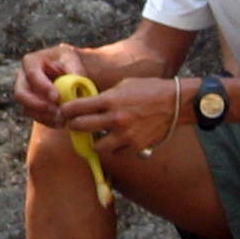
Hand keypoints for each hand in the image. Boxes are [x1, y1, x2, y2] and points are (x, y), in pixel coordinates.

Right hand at [14, 44, 91, 123]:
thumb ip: (73, 70)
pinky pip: (35, 117)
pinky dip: (48, 121)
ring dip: (44, 116)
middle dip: (37, 105)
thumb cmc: (68, 61)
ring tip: (62, 120)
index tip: (57, 97)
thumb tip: (75, 82)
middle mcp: (23, 78)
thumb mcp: (72, 60)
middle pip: (21, 95)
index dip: (43, 87)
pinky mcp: (31, 106)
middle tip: (56, 111)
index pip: (33, 75)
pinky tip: (61, 123)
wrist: (67, 68)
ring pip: (27, 109)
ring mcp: (25, 93)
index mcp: (31, 62)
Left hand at [64, 76, 182, 156]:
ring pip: (97, 147)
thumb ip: (106, 96)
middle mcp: (115, 118)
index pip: (77, 107)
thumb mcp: (124, 85)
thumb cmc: (150, 90)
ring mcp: (126, 135)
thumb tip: (88, 102)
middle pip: (81, 127)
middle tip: (72, 125)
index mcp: (110, 100)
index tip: (63, 112)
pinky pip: (117, 152)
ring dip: (94, 143)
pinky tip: (117, 141)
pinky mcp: (136, 146)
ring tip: (96, 137)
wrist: (176, 103)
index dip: (65, 111)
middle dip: (72, 126)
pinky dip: (115, 148)